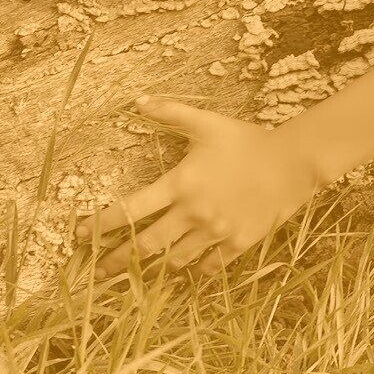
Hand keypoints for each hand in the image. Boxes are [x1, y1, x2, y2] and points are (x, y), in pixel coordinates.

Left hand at [79, 95, 322, 278]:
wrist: (293, 162)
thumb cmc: (246, 140)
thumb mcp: (206, 123)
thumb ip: (170, 112)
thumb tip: (138, 101)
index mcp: (180, 184)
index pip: (130, 209)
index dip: (102, 224)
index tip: (81, 234)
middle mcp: (192, 213)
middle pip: (146, 245)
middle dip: (118, 260)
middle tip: (100, 271)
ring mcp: (215, 232)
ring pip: (175, 260)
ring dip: (157, 265)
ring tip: (143, 272)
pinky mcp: (237, 244)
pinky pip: (209, 267)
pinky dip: (195, 270)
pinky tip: (188, 270)